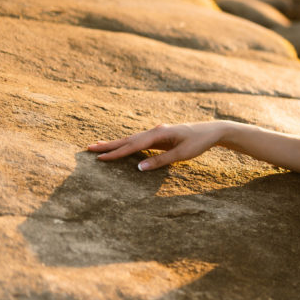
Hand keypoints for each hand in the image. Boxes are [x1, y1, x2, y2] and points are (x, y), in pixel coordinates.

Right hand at [87, 122, 226, 170]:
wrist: (211, 131)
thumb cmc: (198, 142)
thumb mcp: (181, 155)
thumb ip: (160, 161)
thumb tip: (138, 168)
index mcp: (159, 134)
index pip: (132, 145)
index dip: (116, 153)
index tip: (99, 158)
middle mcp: (155, 131)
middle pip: (128, 139)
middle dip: (108, 145)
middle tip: (88, 148)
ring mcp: (157, 133)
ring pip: (132, 139)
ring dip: (115, 143)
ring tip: (98, 147)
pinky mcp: (160, 137)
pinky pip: (139, 141)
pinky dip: (127, 144)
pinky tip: (120, 146)